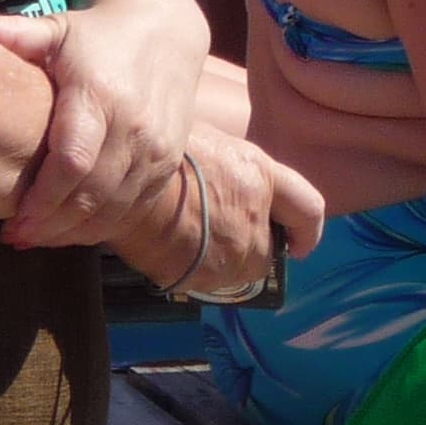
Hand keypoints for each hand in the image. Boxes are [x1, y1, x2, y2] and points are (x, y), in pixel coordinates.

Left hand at [0, 0, 205, 250]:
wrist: (167, 32)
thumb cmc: (97, 35)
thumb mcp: (56, 29)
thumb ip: (12, 34)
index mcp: (101, 95)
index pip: (73, 162)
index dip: (42, 200)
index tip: (12, 222)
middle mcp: (135, 127)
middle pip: (91, 195)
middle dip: (51, 224)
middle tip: (14, 236)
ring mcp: (156, 149)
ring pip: (113, 209)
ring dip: (73, 232)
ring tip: (35, 237)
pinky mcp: (167, 164)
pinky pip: (134, 208)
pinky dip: (100, 226)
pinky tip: (69, 230)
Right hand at [111, 128, 323, 303]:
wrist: (118, 180)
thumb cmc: (157, 151)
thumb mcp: (207, 143)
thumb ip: (230, 168)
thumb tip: (227, 182)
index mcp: (259, 176)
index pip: (307, 209)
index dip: (307, 231)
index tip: (301, 244)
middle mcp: (255, 217)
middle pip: (269, 250)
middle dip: (252, 247)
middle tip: (220, 233)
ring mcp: (230, 251)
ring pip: (240, 271)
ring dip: (225, 263)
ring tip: (192, 241)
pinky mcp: (202, 276)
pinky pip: (209, 282)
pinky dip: (198, 273)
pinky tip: (174, 251)